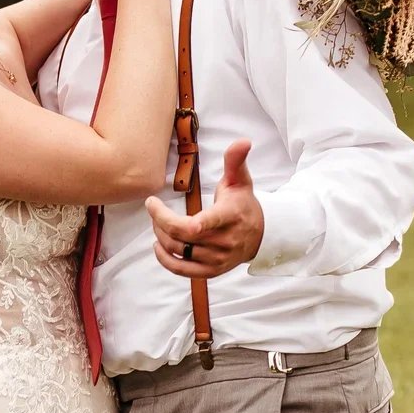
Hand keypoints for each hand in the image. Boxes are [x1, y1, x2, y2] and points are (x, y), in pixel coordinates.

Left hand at [147, 140, 264, 277]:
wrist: (261, 235)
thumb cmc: (243, 204)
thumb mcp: (241, 180)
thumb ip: (236, 160)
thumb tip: (243, 141)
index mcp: (229, 217)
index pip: (200, 225)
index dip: (172, 219)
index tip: (153, 202)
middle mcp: (224, 241)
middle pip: (181, 236)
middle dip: (159, 220)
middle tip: (152, 207)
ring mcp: (217, 259)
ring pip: (177, 250)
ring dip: (160, 235)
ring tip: (156, 221)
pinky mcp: (211, 271)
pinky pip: (181, 270)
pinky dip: (164, 259)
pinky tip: (158, 245)